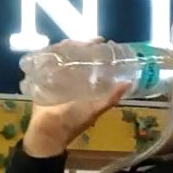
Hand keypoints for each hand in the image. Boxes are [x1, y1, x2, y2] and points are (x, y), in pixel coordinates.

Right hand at [22, 40, 128, 157]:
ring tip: (69, 42)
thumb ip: (110, 98)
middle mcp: (73, 79)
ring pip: (62, 58)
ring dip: (65, 48)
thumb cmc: (72, 122)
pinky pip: (46, 63)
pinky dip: (48, 55)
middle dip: (81, 46)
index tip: (102, 42)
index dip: (97, 52)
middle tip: (85, 40)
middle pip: (77, 57)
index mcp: (86, 85)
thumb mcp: (94, 109)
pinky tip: (52, 49)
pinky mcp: (43, 80)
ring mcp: (57, 79)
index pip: (93, 63)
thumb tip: (129, 82)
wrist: (47, 132)